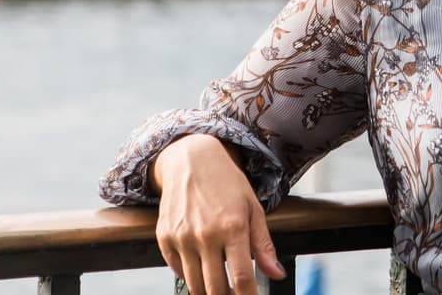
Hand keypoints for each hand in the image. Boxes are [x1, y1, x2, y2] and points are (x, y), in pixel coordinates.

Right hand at [152, 134, 286, 294]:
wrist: (192, 160)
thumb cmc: (228, 183)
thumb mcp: (253, 208)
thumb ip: (264, 245)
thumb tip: (277, 274)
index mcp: (233, 227)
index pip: (242, 278)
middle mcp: (205, 235)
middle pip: (216, 288)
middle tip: (235, 294)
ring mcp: (182, 238)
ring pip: (195, 285)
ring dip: (209, 291)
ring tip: (221, 286)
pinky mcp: (165, 238)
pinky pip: (178, 271)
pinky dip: (191, 276)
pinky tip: (202, 268)